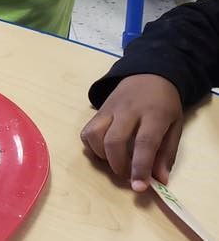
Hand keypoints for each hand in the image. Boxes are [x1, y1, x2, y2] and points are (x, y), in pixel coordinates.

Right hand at [80, 74, 182, 191]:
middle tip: (127, 176)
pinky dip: (91, 146)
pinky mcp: (98, 109)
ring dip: (102, 156)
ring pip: (94, 135)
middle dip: (118, 165)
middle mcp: (128, 110)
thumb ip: (167, 153)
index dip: (140, 167)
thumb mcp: (175, 126)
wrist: (148, 73)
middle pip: (114, 141)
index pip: (144, 143)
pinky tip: (103, 151)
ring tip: (115, 162)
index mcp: (153, 114)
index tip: (138, 188)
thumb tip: (159, 180)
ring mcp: (109, 108)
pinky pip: (87, 130)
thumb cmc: (165, 103)